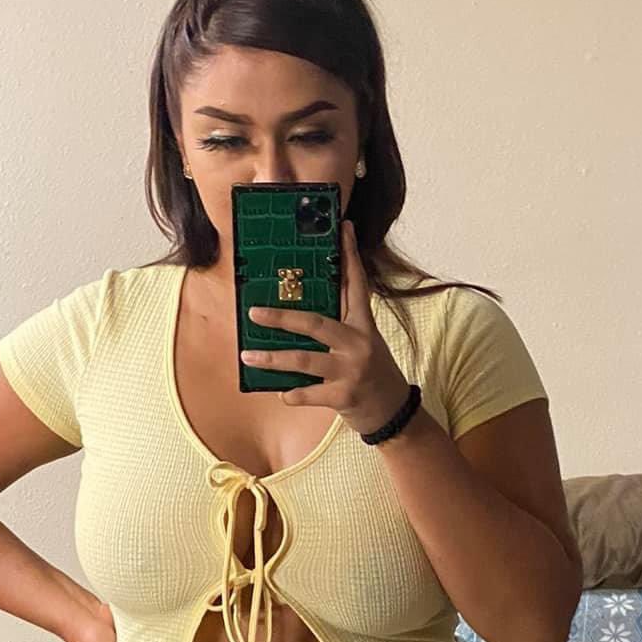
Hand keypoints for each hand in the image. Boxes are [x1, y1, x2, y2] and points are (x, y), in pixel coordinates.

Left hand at [239, 219, 412, 436]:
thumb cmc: (373, 374)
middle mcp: (359, 343)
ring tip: (247, 356)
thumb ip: (342, 323)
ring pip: (304, 359)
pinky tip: (282, 393)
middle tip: (253, 312)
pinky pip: (310, 393)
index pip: (356, 284)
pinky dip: (293, 394)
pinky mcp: (345, 395)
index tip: (342, 228)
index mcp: (364, 324)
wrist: (394, 413)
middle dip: (281, 317)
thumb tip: (303, 309)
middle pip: (316, 322)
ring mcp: (352, 370)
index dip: (349, 255)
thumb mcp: (364, 343)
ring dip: (273, 358)